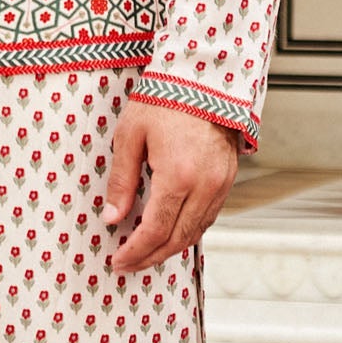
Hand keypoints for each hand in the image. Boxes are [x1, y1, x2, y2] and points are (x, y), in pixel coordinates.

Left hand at [103, 101, 238, 271]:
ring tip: (145, 253)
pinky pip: (209, 216)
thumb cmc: (164, 99)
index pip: (155, 231)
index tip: (117, 260)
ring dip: (170, 248)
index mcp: (178, 176)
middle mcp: (205, 186)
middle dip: (150, 257)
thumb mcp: (130, 136)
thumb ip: (122, 181)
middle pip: (177, 239)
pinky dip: (188, 231)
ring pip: (196, 232)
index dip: (135, 251)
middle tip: (128, 265)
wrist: (203, 77)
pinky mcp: (228, 178)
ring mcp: (221, 184)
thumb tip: (113, 218)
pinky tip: (170, 232)